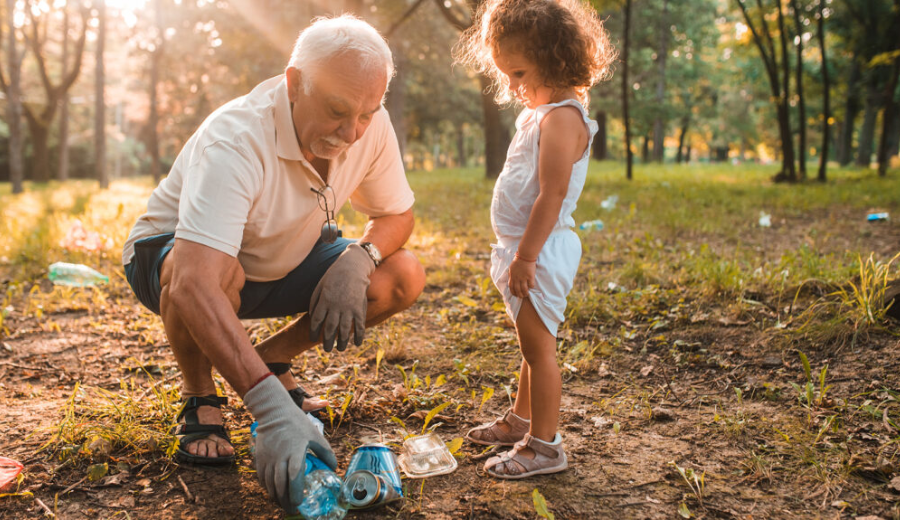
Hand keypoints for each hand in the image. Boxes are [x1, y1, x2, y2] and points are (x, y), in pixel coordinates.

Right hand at [243, 376, 337, 511]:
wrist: (274, 413)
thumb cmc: (297, 424)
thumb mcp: (315, 435)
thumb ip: (325, 452)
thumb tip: (333, 468)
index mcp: (295, 451)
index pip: (294, 476)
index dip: (296, 492)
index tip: (299, 502)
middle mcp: (279, 457)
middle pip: (280, 485)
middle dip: (286, 501)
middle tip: (293, 509)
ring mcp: (268, 459)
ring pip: (269, 485)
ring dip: (277, 498)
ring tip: (284, 504)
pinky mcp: (259, 459)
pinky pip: (262, 479)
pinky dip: (268, 489)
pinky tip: (274, 493)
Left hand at [309, 243, 375, 351]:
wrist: (352, 267)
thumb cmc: (333, 276)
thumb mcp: (320, 286)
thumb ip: (315, 302)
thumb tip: (311, 318)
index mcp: (324, 301)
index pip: (316, 321)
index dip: (314, 332)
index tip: (313, 339)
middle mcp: (335, 306)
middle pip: (330, 328)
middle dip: (328, 341)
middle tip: (327, 349)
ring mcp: (348, 307)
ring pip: (344, 329)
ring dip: (342, 341)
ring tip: (341, 349)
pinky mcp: (359, 307)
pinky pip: (359, 324)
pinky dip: (358, 335)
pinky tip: (357, 343)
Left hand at [508, 256, 535, 298]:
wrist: (525, 255)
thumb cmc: (518, 261)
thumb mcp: (511, 268)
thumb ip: (511, 275)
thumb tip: (511, 279)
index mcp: (512, 276)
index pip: (511, 287)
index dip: (513, 292)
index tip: (515, 295)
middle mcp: (517, 278)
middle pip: (517, 290)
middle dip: (519, 295)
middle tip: (522, 296)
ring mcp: (524, 278)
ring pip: (524, 289)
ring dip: (525, 293)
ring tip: (527, 294)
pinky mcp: (530, 276)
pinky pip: (531, 285)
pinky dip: (531, 287)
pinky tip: (531, 286)